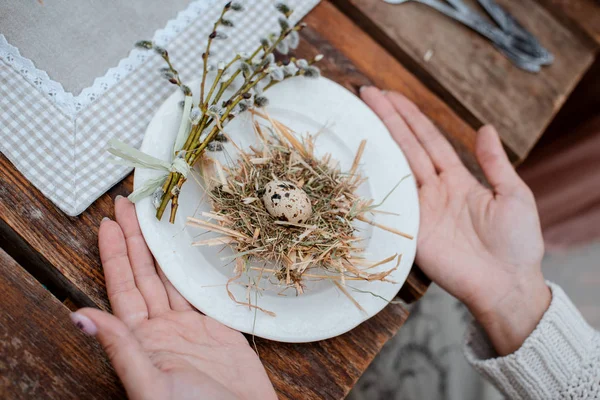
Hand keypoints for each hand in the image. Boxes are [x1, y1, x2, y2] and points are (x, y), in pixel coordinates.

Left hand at [70, 196, 275, 399]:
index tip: (108, 223)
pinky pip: (199, 290)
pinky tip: (187, 251)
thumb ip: (121, 349)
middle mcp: (162, 329)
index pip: (122, 287)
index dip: (114, 254)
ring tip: (153, 218)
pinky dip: (191, 268)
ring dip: (159, 249)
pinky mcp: (217, 327)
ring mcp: (190, 327)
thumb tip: (79, 316)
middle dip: (134, 240)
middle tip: (128, 205)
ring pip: (169, 278)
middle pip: (143, 275)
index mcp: (142, 340)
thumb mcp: (152, 384)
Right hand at [360, 87, 550, 354]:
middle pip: (406, 147)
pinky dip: (376, 183)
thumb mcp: (513, 195)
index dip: (410, 117)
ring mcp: (419, 209)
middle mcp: (433, 190)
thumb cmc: (517, 242)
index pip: (428, 140)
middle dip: (388, 119)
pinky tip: (360, 161)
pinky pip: (391, 203)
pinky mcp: (411, 231)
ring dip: (378, 142)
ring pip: (395, 169)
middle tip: (367, 93)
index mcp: (457, 178)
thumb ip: (495, 164)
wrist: (506, 283)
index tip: (391, 95)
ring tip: (360, 115)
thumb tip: (485, 128)